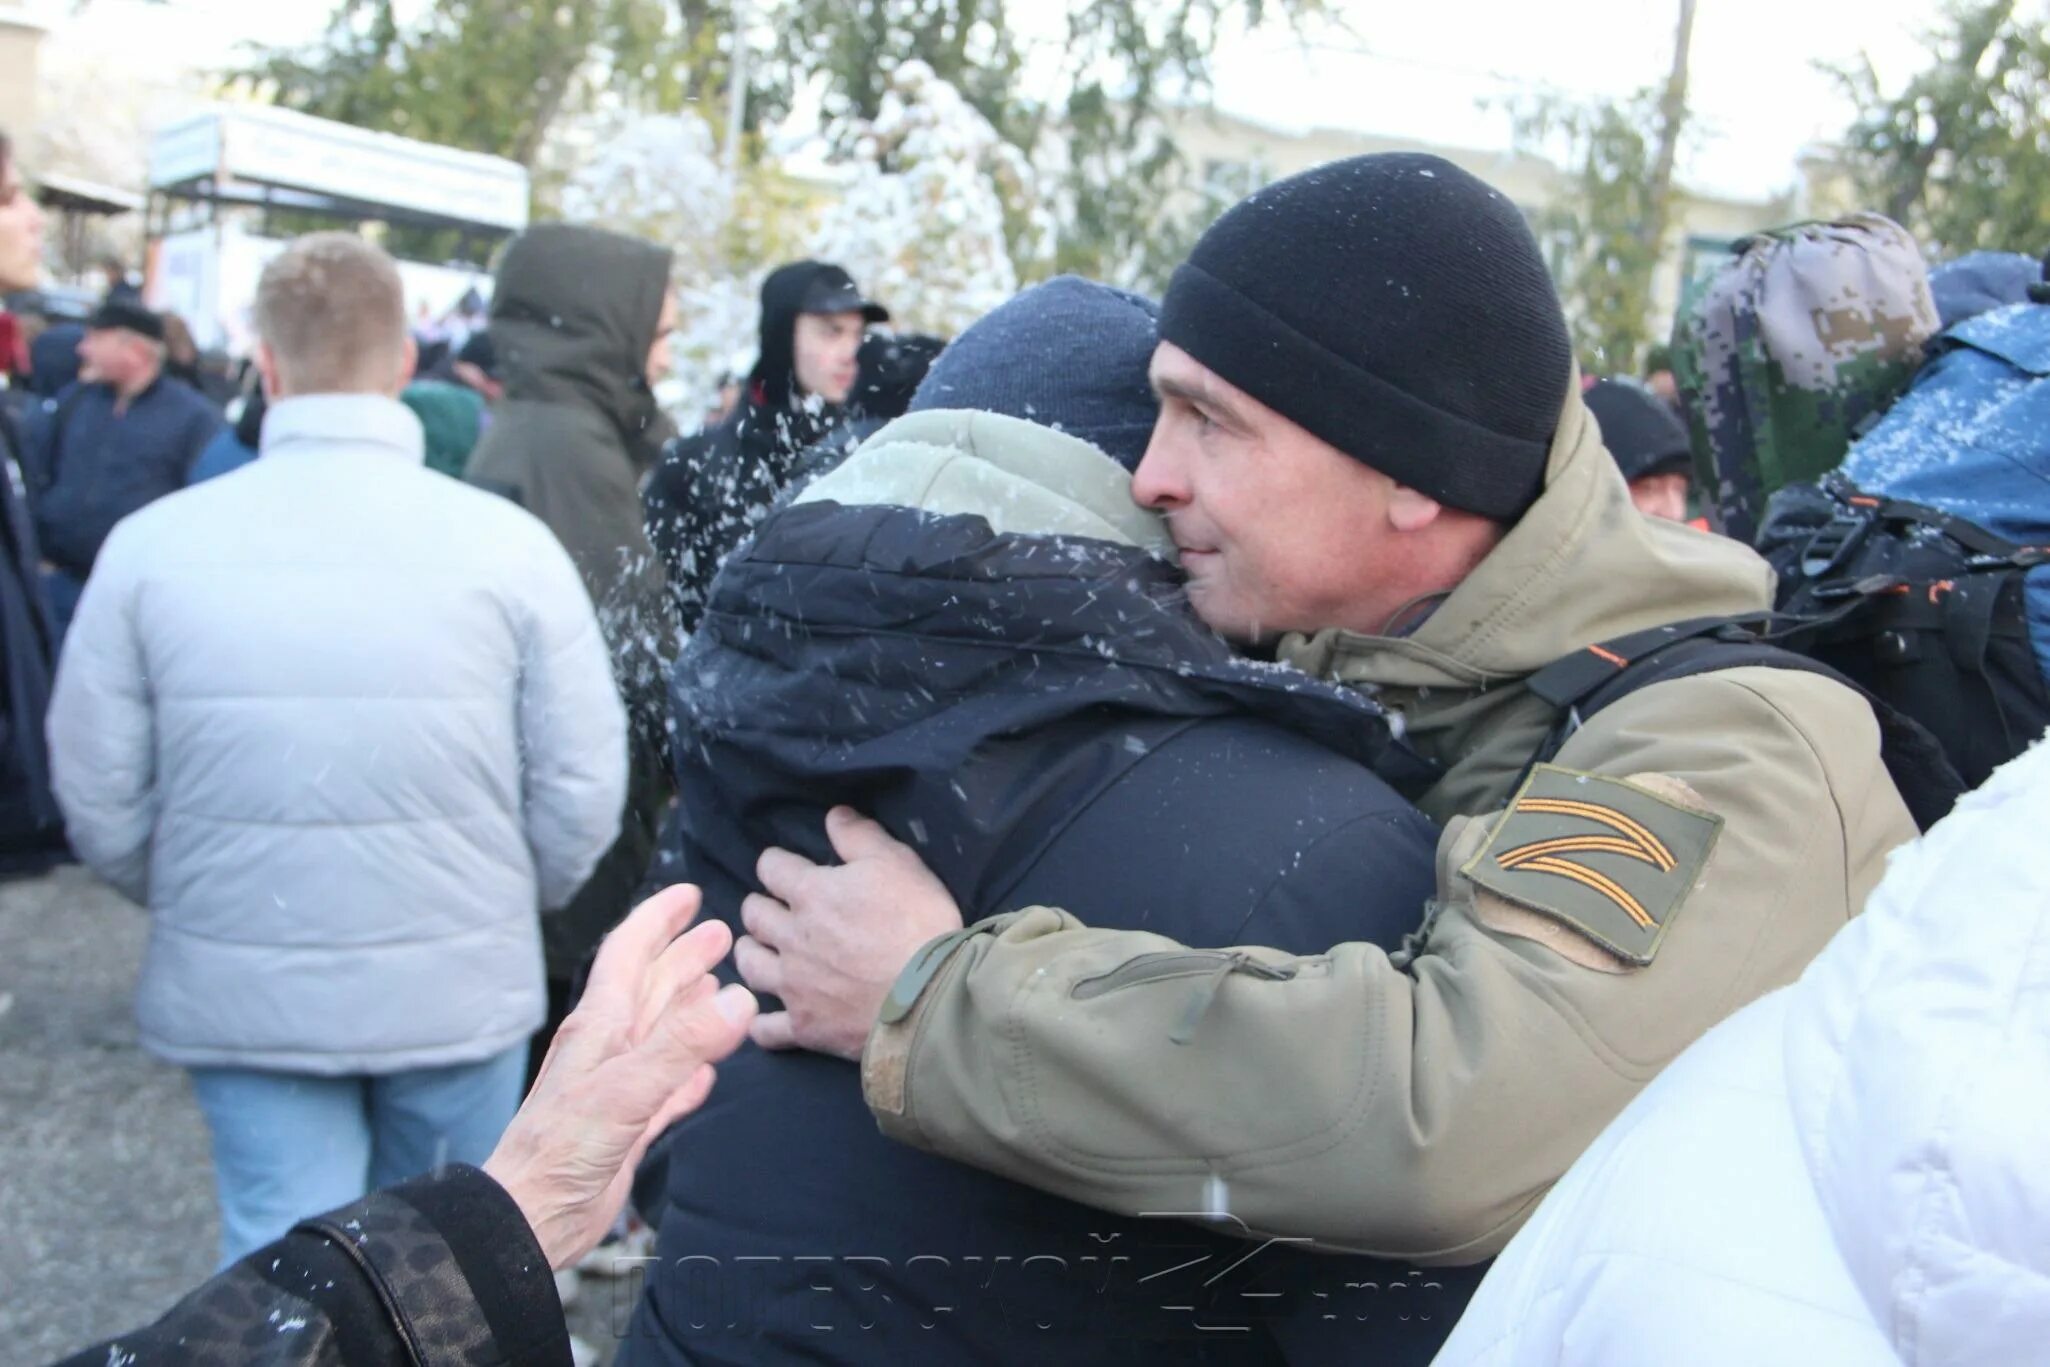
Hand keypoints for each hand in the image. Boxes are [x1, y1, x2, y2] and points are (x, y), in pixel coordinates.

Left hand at [483, 885, 755, 1268]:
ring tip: (719, 987)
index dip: (658, 920)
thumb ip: (683, 1044)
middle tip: (719, 933)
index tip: (688, 894)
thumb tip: (738, 999)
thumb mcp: (626, 1090)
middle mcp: (608, 1049)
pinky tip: (706, 1075)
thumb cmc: (561, 1151)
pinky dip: (689, 1074)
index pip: (629, 954)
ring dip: (688, 1007)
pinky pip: (666, 1088)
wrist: (528, 1217)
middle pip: (649, 988)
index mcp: (599, 1027)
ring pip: (660, 1034)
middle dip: (682, 957)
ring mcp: (617, 1087)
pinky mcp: (626, 1127)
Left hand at [736, 806, 964, 1059]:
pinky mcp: (803, 1027)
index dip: (778, 864)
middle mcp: (791, 937)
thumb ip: (860, 836)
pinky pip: (764, 1029)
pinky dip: (760, 1021)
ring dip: (751, 952)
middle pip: (753, 914)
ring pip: (749, 965)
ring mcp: (793, 985)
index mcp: (811, 893)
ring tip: (761, 950)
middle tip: (776, 909)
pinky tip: (767, 1013)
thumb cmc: (917, 923)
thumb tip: (832, 814)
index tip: (788, 868)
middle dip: (760, 906)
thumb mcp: (898, 863)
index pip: (771, 866)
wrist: (930, 997)